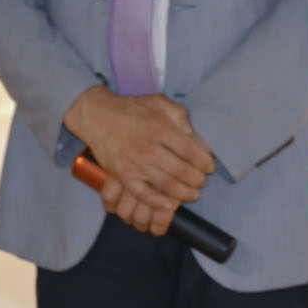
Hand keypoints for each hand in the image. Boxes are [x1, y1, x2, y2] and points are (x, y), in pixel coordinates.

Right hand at [65, 86, 213, 235]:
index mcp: (160, 129)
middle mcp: (149, 148)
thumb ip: (179, 115)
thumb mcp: (159, 102)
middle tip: (203, 182)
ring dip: (183, 193)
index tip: (210, 167)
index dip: (204, 162)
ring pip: (165, 184)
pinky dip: (157, 202)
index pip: (190, 150)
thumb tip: (193, 133)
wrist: (97, 116)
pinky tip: (169, 205)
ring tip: (193, 195)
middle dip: (197, 180)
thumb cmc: (131, 109)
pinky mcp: (122, 175)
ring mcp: (135, 164)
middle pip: (181, 170)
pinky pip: (142, 193)